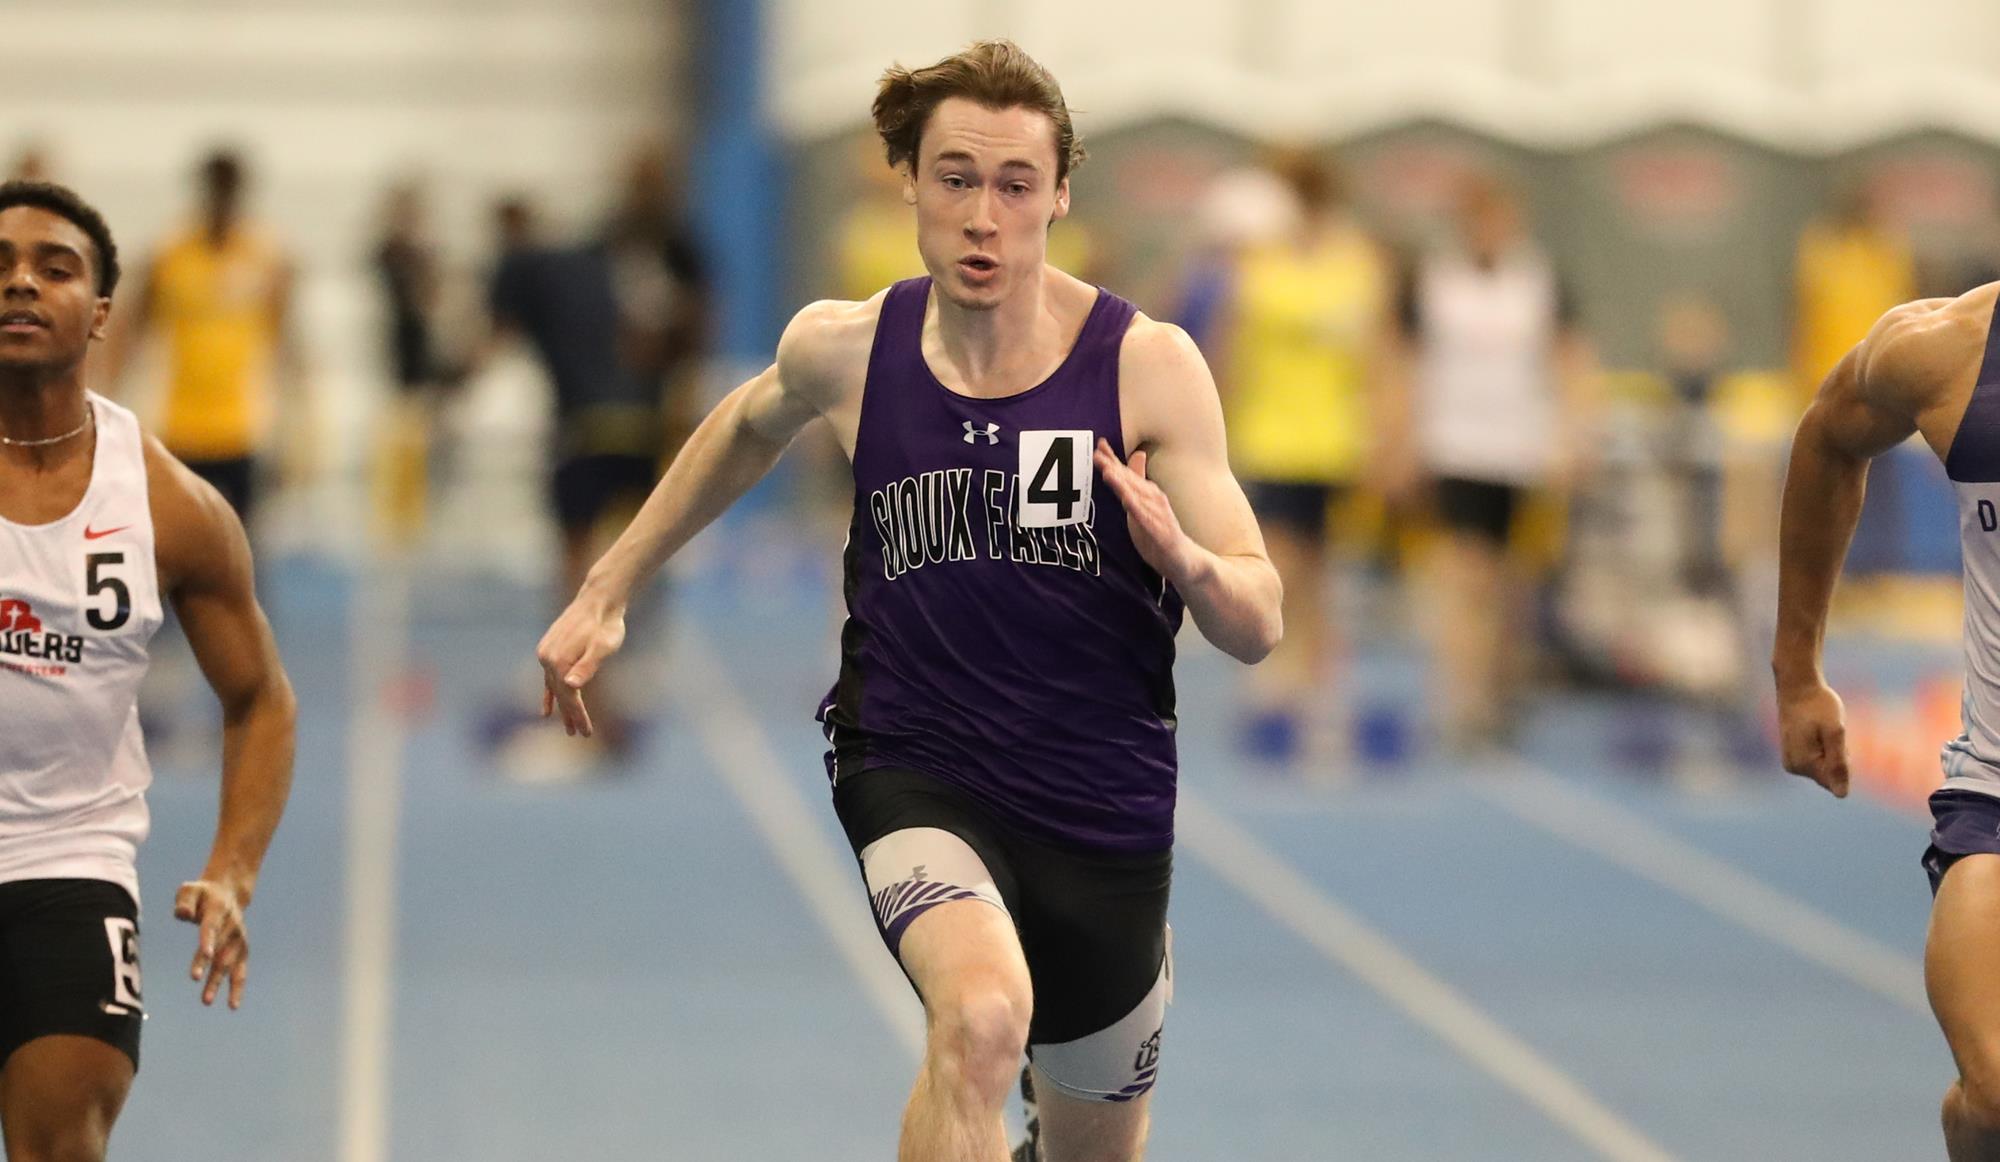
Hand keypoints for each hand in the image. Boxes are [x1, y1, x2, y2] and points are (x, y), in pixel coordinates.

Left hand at [174, 879, 250, 1008]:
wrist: (228, 893)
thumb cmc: (202, 894)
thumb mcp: (189, 889)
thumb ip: (184, 901)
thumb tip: (182, 915)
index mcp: (219, 911)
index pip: (212, 927)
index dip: (209, 940)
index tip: (207, 954)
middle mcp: (232, 927)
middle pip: (220, 949)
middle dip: (209, 967)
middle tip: (195, 981)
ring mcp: (239, 940)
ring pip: (229, 964)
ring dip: (218, 982)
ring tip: (206, 1001)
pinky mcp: (242, 950)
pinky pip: (241, 971)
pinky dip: (238, 987)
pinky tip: (232, 1005)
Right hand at [536, 590, 626, 736]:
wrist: (599, 600)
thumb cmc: (606, 625)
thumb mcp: (603, 647)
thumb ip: (587, 666)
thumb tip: (571, 686)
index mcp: (558, 660)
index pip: (568, 696)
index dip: (577, 716)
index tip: (586, 732)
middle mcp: (547, 657)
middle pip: (560, 694)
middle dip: (570, 716)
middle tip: (580, 735)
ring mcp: (545, 653)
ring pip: (554, 688)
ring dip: (561, 708)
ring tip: (568, 729)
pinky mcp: (549, 650)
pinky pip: (547, 678)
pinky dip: (548, 695)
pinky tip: (546, 710)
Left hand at [1094, 439, 1196, 583]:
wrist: (1183, 560)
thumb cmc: (1159, 531)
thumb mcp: (1142, 506)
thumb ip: (1134, 484)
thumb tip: (1136, 457)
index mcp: (1147, 493)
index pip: (1127, 473)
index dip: (1113, 459)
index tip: (1098, 444)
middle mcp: (1154, 499)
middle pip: (1130, 480)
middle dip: (1112, 466)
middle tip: (1096, 453)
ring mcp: (1159, 514)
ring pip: (1137, 496)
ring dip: (1122, 483)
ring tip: (1107, 471)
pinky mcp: (1162, 532)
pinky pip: (1146, 518)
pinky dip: (1136, 507)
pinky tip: (1126, 500)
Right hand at [1778, 681, 1850, 797]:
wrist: (1797, 687)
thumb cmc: (1819, 706)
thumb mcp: (1835, 732)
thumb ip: (1838, 765)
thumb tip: (1841, 796)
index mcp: (1804, 764)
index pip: (1836, 780)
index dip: (1844, 758)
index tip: (1835, 736)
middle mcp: (1793, 767)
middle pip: (1830, 775)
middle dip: (1837, 756)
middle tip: (1830, 731)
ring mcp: (1790, 762)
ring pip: (1824, 768)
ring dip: (1831, 751)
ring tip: (1821, 729)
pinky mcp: (1791, 756)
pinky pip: (1816, 761)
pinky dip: (1823, 749)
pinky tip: (1816, 731)